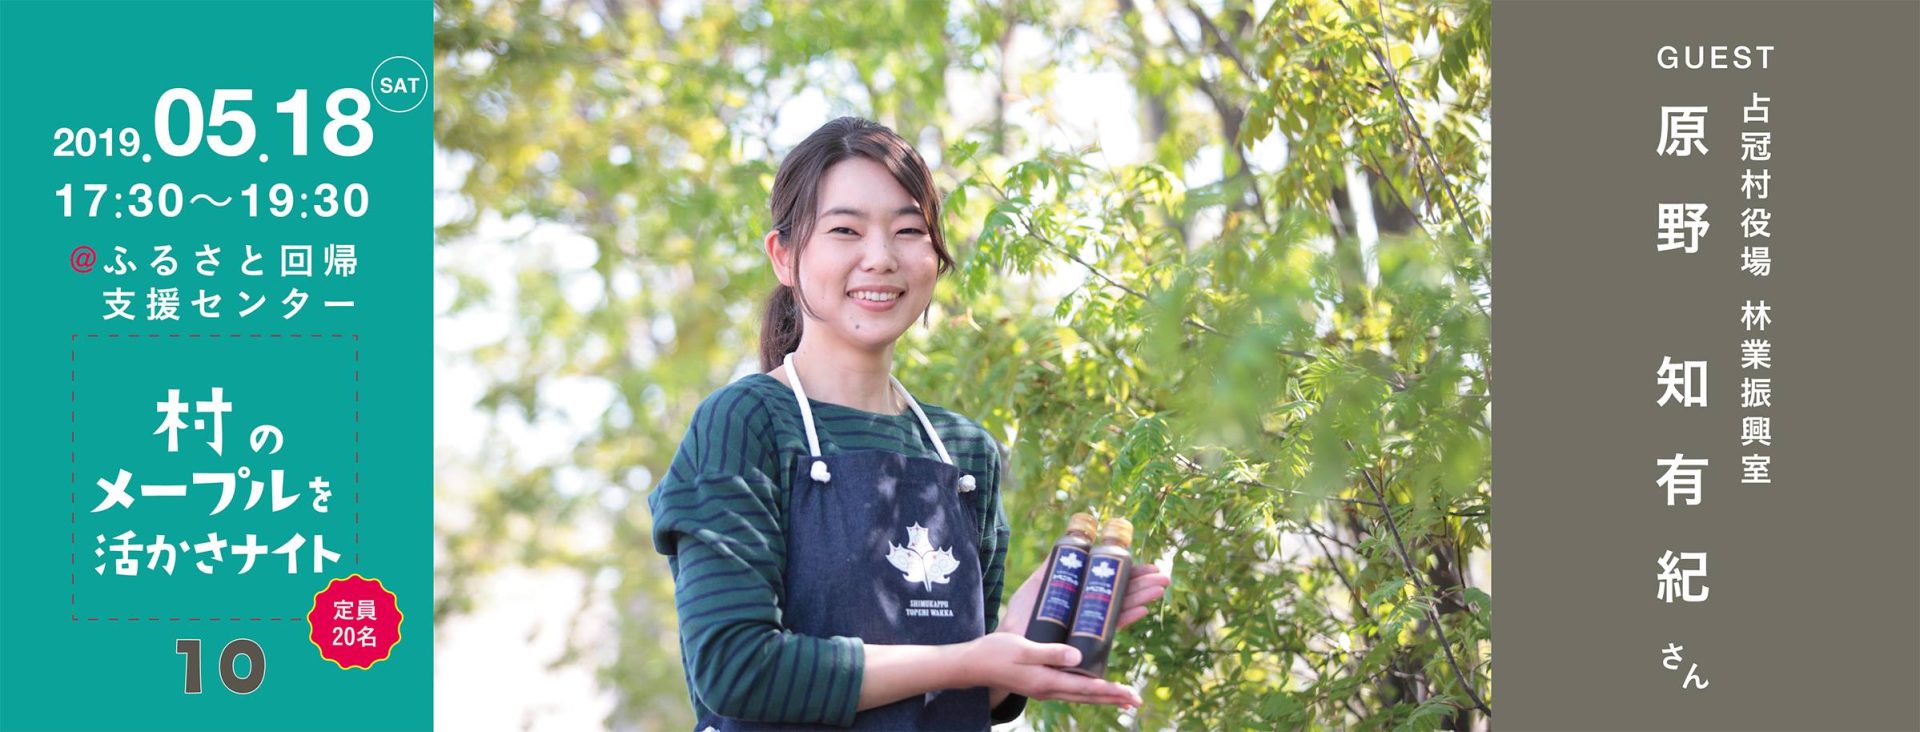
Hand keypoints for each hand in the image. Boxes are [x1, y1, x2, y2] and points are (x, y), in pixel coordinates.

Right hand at [957, 632, 1142, 707]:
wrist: (973, 665)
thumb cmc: (995, 653)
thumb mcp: (1022, 648)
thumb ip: (1050, 652)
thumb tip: (1078, 657)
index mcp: (1047, 681)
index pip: (1086, 688)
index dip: (1110, 690)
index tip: (1129, 693)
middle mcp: (1049, 689)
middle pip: (1088, 696)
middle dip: (1113, 697)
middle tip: (1136, 700)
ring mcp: (1045, 688)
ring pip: (1081, 694)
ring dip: (1103, 695)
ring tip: (1122, 697)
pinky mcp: (1041, 682)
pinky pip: (1071, 689)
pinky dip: (1087, 688)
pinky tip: (1093, 685)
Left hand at [999, 561, 1173, 636]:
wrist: (1009, 638)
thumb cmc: (1022, 614)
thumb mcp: (1038, 586)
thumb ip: (1052, 568)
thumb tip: (1065, 543)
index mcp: (1082, 596)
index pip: (1112, 583)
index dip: (1130, 574)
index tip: (1147, 565)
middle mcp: (1089, 611)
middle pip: (1122, 595)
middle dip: (1143, 585)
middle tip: (1162, 576)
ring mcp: (1089, 625)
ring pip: (1121, 609)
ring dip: (1142, 599)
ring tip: (1159, 588)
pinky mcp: (1085, 640)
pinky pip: (1110, 629)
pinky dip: (1126, 619)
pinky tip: (1141, 609)